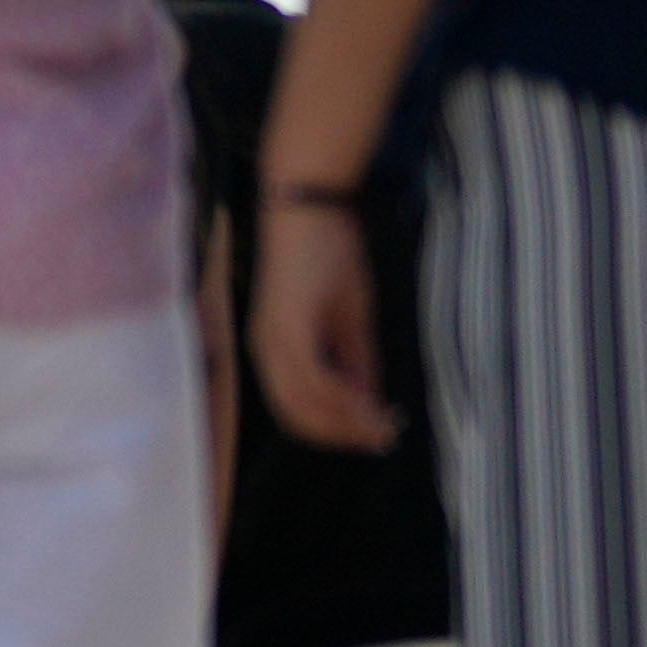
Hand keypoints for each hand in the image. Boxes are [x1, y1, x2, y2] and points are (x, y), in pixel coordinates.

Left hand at [256, 197, 399, 450]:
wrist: (311, 206)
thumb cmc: (331, 254)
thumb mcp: (351, 318)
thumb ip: (357, 362)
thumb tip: (370, 403)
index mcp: (275, 349)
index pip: (297, 409)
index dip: (335, 430)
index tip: (374, 437)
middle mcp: (265, 349)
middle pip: (296, 416)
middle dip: (340, 434)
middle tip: (381, 440)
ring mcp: (271, 338)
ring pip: (300, 403)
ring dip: (342, 422)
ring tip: (380, 428)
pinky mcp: (285, 324)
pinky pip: (309, 377)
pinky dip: (340, 398)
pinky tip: (369, 404)